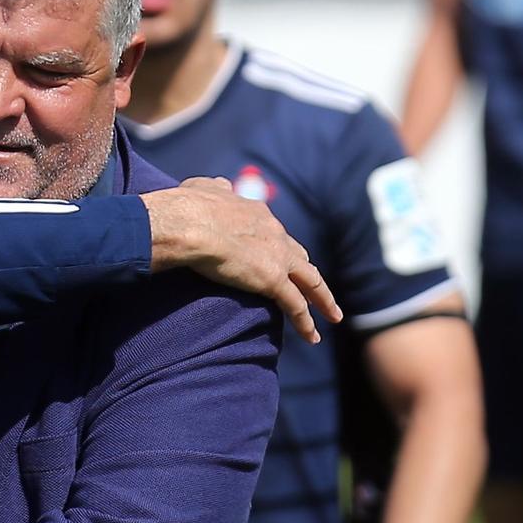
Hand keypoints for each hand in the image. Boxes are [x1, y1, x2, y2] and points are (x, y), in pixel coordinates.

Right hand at [141, 178, 341, 345]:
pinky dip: (306, 322)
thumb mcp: (203, 188)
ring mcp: (278, 258)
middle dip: (307, 272)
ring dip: (323, 299)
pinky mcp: (273, 281)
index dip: (279, 248)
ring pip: (310, 282)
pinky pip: (296, 305)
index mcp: (257, 213)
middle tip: (314, 288)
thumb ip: (214, 188)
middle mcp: (274, 234)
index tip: (279, 258)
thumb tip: (220, 186)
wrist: (190, 223)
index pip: (275, 234)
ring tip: (332, 315)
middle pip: (300, 256)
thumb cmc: (190, 207)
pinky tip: (312, 336)